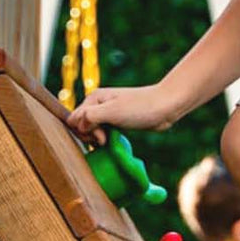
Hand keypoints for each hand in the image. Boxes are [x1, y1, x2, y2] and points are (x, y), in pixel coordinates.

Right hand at [67, 85, 182, 143]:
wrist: (165, 107)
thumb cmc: (139, 108)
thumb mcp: (112, 112)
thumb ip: (91, 117)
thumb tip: (76, 124)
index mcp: (94, 98)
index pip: (74, 119)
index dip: (83, 131)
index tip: (100, 136)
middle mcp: (98, 104)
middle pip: (81, 125)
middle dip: (90, 136)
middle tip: (105, 141)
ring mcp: (108, 112)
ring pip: (92, 130)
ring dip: (97, 139)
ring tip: (109, 142)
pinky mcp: (117, 121)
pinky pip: (103, 132)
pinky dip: (105, 138)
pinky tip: (112, 142)